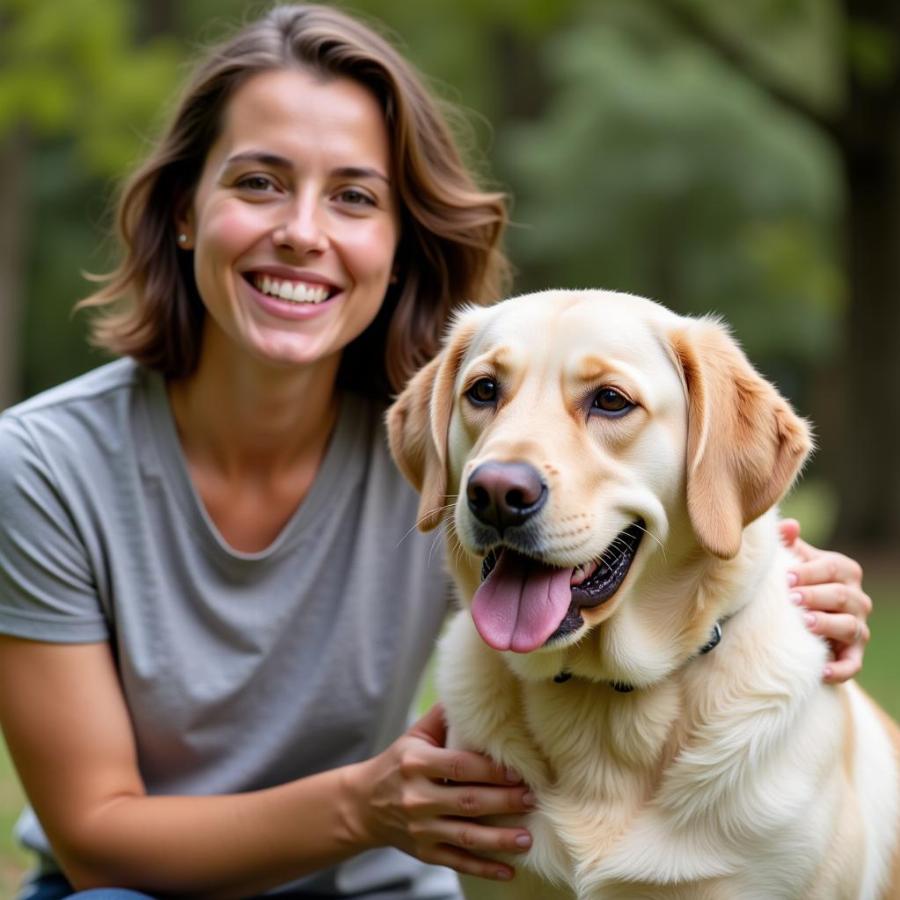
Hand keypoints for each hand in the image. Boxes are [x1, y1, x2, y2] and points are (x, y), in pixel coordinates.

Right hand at [346, 704, 533, 880]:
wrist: (363, 804)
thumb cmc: (398, 763)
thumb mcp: (413, 736)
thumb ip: (441, 717)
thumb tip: (472, 687)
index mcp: (416, 763)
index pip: (459, 765)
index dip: (491, 769)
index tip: (519, 770)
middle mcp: (417, 797)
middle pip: (468, 801)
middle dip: (504, 801)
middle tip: (533, 798)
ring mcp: (421, 828)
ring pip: (465, 836)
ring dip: (499, 839)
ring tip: (528, 838)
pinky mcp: (424, 852)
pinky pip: (457, 862)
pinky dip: (483, 868)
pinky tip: (508, 869)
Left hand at [779, 519, 871, 682]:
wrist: (799, 620)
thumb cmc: (795, 583)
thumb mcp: (793, 561)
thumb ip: (790, 543)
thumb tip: (789, 525)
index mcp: (843, 571)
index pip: (832, 567)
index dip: (809, 571)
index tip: (786, 578)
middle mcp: (857, 599)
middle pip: (841, 595)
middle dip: (816, 596)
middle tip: (792, 599)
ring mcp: (858, 628)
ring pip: (849, 626)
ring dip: (827, 625)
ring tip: (805, 624)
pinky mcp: (853, 656)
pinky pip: (852, 665)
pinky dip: (838, 669)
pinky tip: (820, 670)